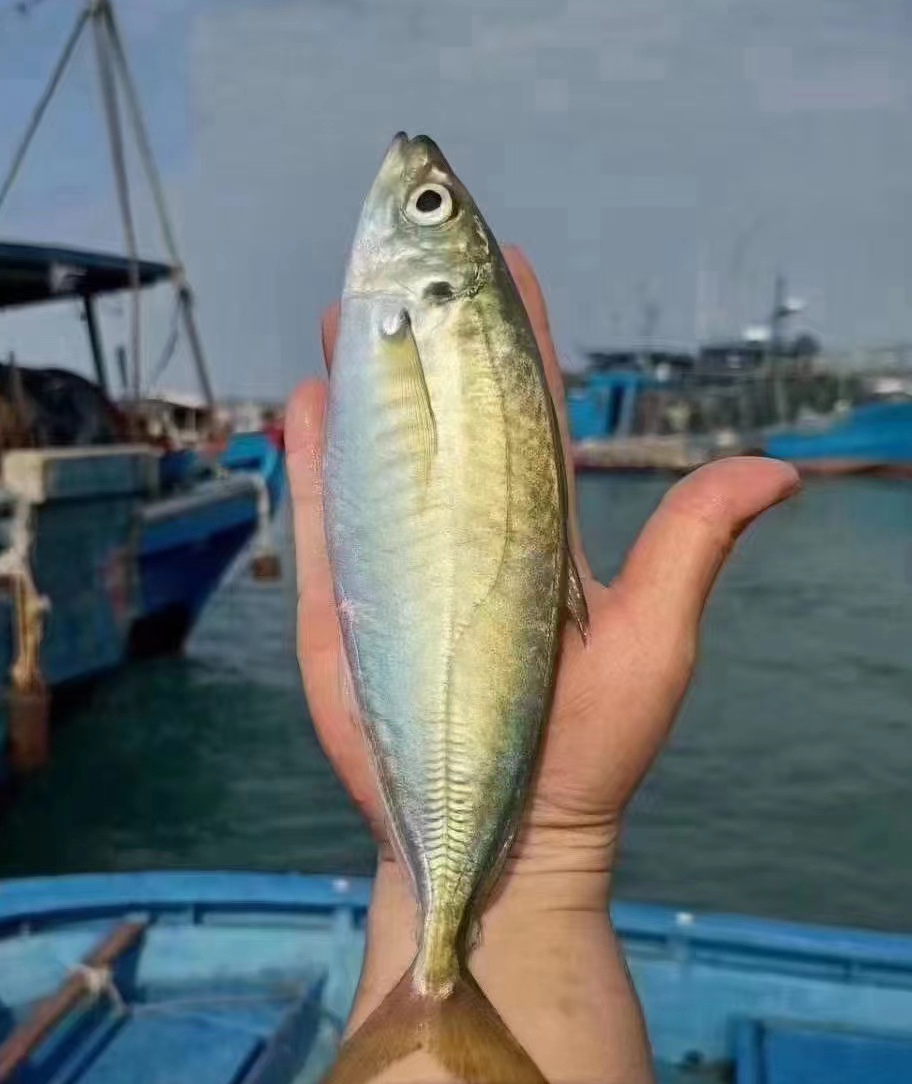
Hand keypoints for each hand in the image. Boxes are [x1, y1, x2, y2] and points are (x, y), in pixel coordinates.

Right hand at [285, 247, 799, 912]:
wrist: (498, 826)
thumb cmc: (589, 742)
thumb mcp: (654, 638)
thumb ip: (691, 546)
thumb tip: (774, 471)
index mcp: (537, 519)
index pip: (529, 403)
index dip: (519, 330)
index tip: (509, 258)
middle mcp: (466, 522)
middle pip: (443, 404)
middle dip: (428, 327)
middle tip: (413, 256)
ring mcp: (403, 557)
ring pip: (376, 442)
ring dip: (362, 372)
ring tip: (350, 305)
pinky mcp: (349, 599)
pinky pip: (323, 512)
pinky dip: (313, 453)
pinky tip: (308, 397)